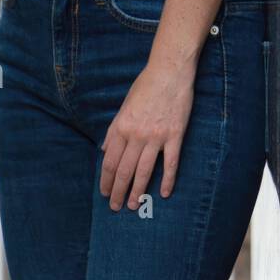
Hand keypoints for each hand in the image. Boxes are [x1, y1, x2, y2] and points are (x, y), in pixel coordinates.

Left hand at [100, 60, 194, 210]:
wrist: (169, 72)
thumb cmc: (146, 86)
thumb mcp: (124, 106)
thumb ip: (115, 130)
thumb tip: (106, 150)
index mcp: (122, 127)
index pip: (110, 161)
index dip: (106, 180)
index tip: (105, 192)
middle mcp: (137, 135)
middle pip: (124, 170)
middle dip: (118, 191)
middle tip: (116, 207)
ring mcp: (157, 136)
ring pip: (144, 171)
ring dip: (138, 191)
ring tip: (133, 205)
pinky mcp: (175, 135)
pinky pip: (171, 163)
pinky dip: (168, 180)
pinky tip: (164, 193)